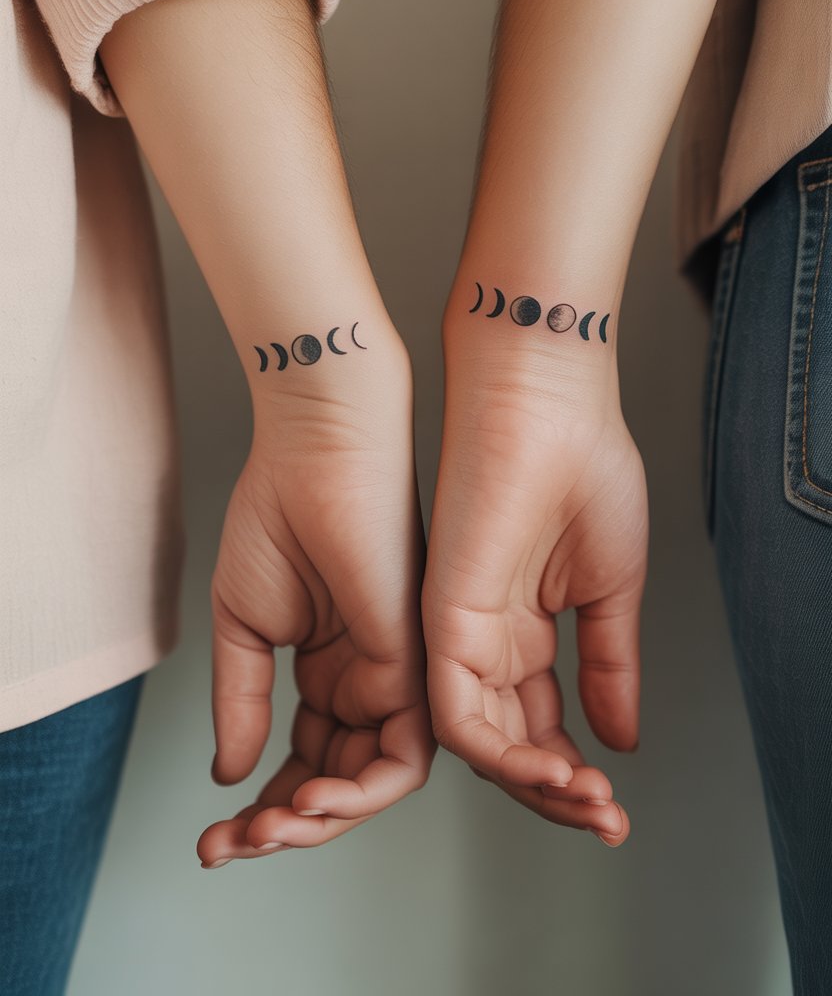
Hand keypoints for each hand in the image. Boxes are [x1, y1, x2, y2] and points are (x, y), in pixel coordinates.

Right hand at [196, 337, 433, 866]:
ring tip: (265, 831)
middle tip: (231, 847)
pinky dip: (362, 790)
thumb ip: (243, 702)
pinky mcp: (416, 663)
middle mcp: (366, 678)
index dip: (261, 808)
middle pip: (336, 783)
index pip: (302, 761)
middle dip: (286, 828)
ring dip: (322, 822)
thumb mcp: (244, 625)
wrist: (315, 452)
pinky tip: (309, 802)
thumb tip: (230, 775)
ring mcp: (394, 674)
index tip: (212, 840)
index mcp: (327, 668)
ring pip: (372, 782)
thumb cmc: (278, 514)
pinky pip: (404, 753)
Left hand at [422, 316, 646, 845]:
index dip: (573, 775)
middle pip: (510, 746)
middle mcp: (486, 640)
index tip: (614, 809)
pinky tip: (554, 770)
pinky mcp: (441, 618)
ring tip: (587, 803)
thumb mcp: (609, 585)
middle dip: (555, 795)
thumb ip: (608, 664)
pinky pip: (458, 712)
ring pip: (482, 744)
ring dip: (534, 785)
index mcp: (524, 629)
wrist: (546, 401)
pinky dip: (504, 753)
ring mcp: (460, 632)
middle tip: (603, 822)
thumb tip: (621, 737)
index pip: (540, 727)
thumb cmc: (583, 466)